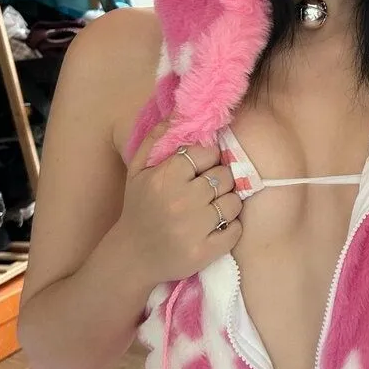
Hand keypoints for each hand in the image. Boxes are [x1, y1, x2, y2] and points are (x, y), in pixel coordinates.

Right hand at [119, 120, 242, 287]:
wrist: (132, 257)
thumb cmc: (138, 208)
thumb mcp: (138, 170)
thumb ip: (156, 138)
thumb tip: (178, 112)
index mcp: (165, 177)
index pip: (207, 153)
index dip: (208, 158)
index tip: (200, 168)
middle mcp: (180, 201)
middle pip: (225, 176)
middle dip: (220, 180)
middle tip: (208, 189)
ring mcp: (194, 228)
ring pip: (233, 202)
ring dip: (227, 204)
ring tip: (211, 208)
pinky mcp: (205, 252)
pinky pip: (236, 229)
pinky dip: (230, 228)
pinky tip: (214, 227)